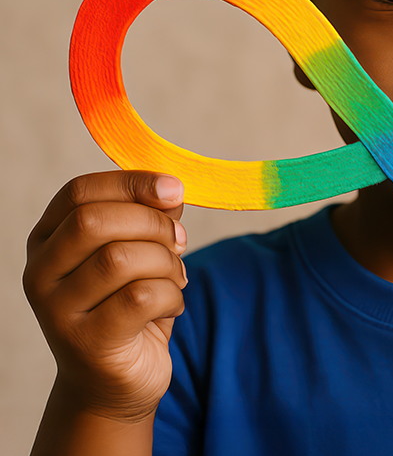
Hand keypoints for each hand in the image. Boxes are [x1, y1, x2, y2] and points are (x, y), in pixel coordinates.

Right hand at [24, 171, 187, 423]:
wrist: (115, 382)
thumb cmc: (129, 305)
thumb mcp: (141, 250)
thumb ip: (151, 215)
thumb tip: (170, 188)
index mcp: (48, 239)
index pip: (79, 192)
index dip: (131, 182)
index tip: (173, 188)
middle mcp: (41, 273)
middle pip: (94, 222)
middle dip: (153, 224)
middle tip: (179, 240)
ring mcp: (57, 311)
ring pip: (120, 258)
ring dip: (166, 262)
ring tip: (175, 277)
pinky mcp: (86, 343)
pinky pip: (140, 297)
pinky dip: (171, 295)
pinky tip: (172, 305)